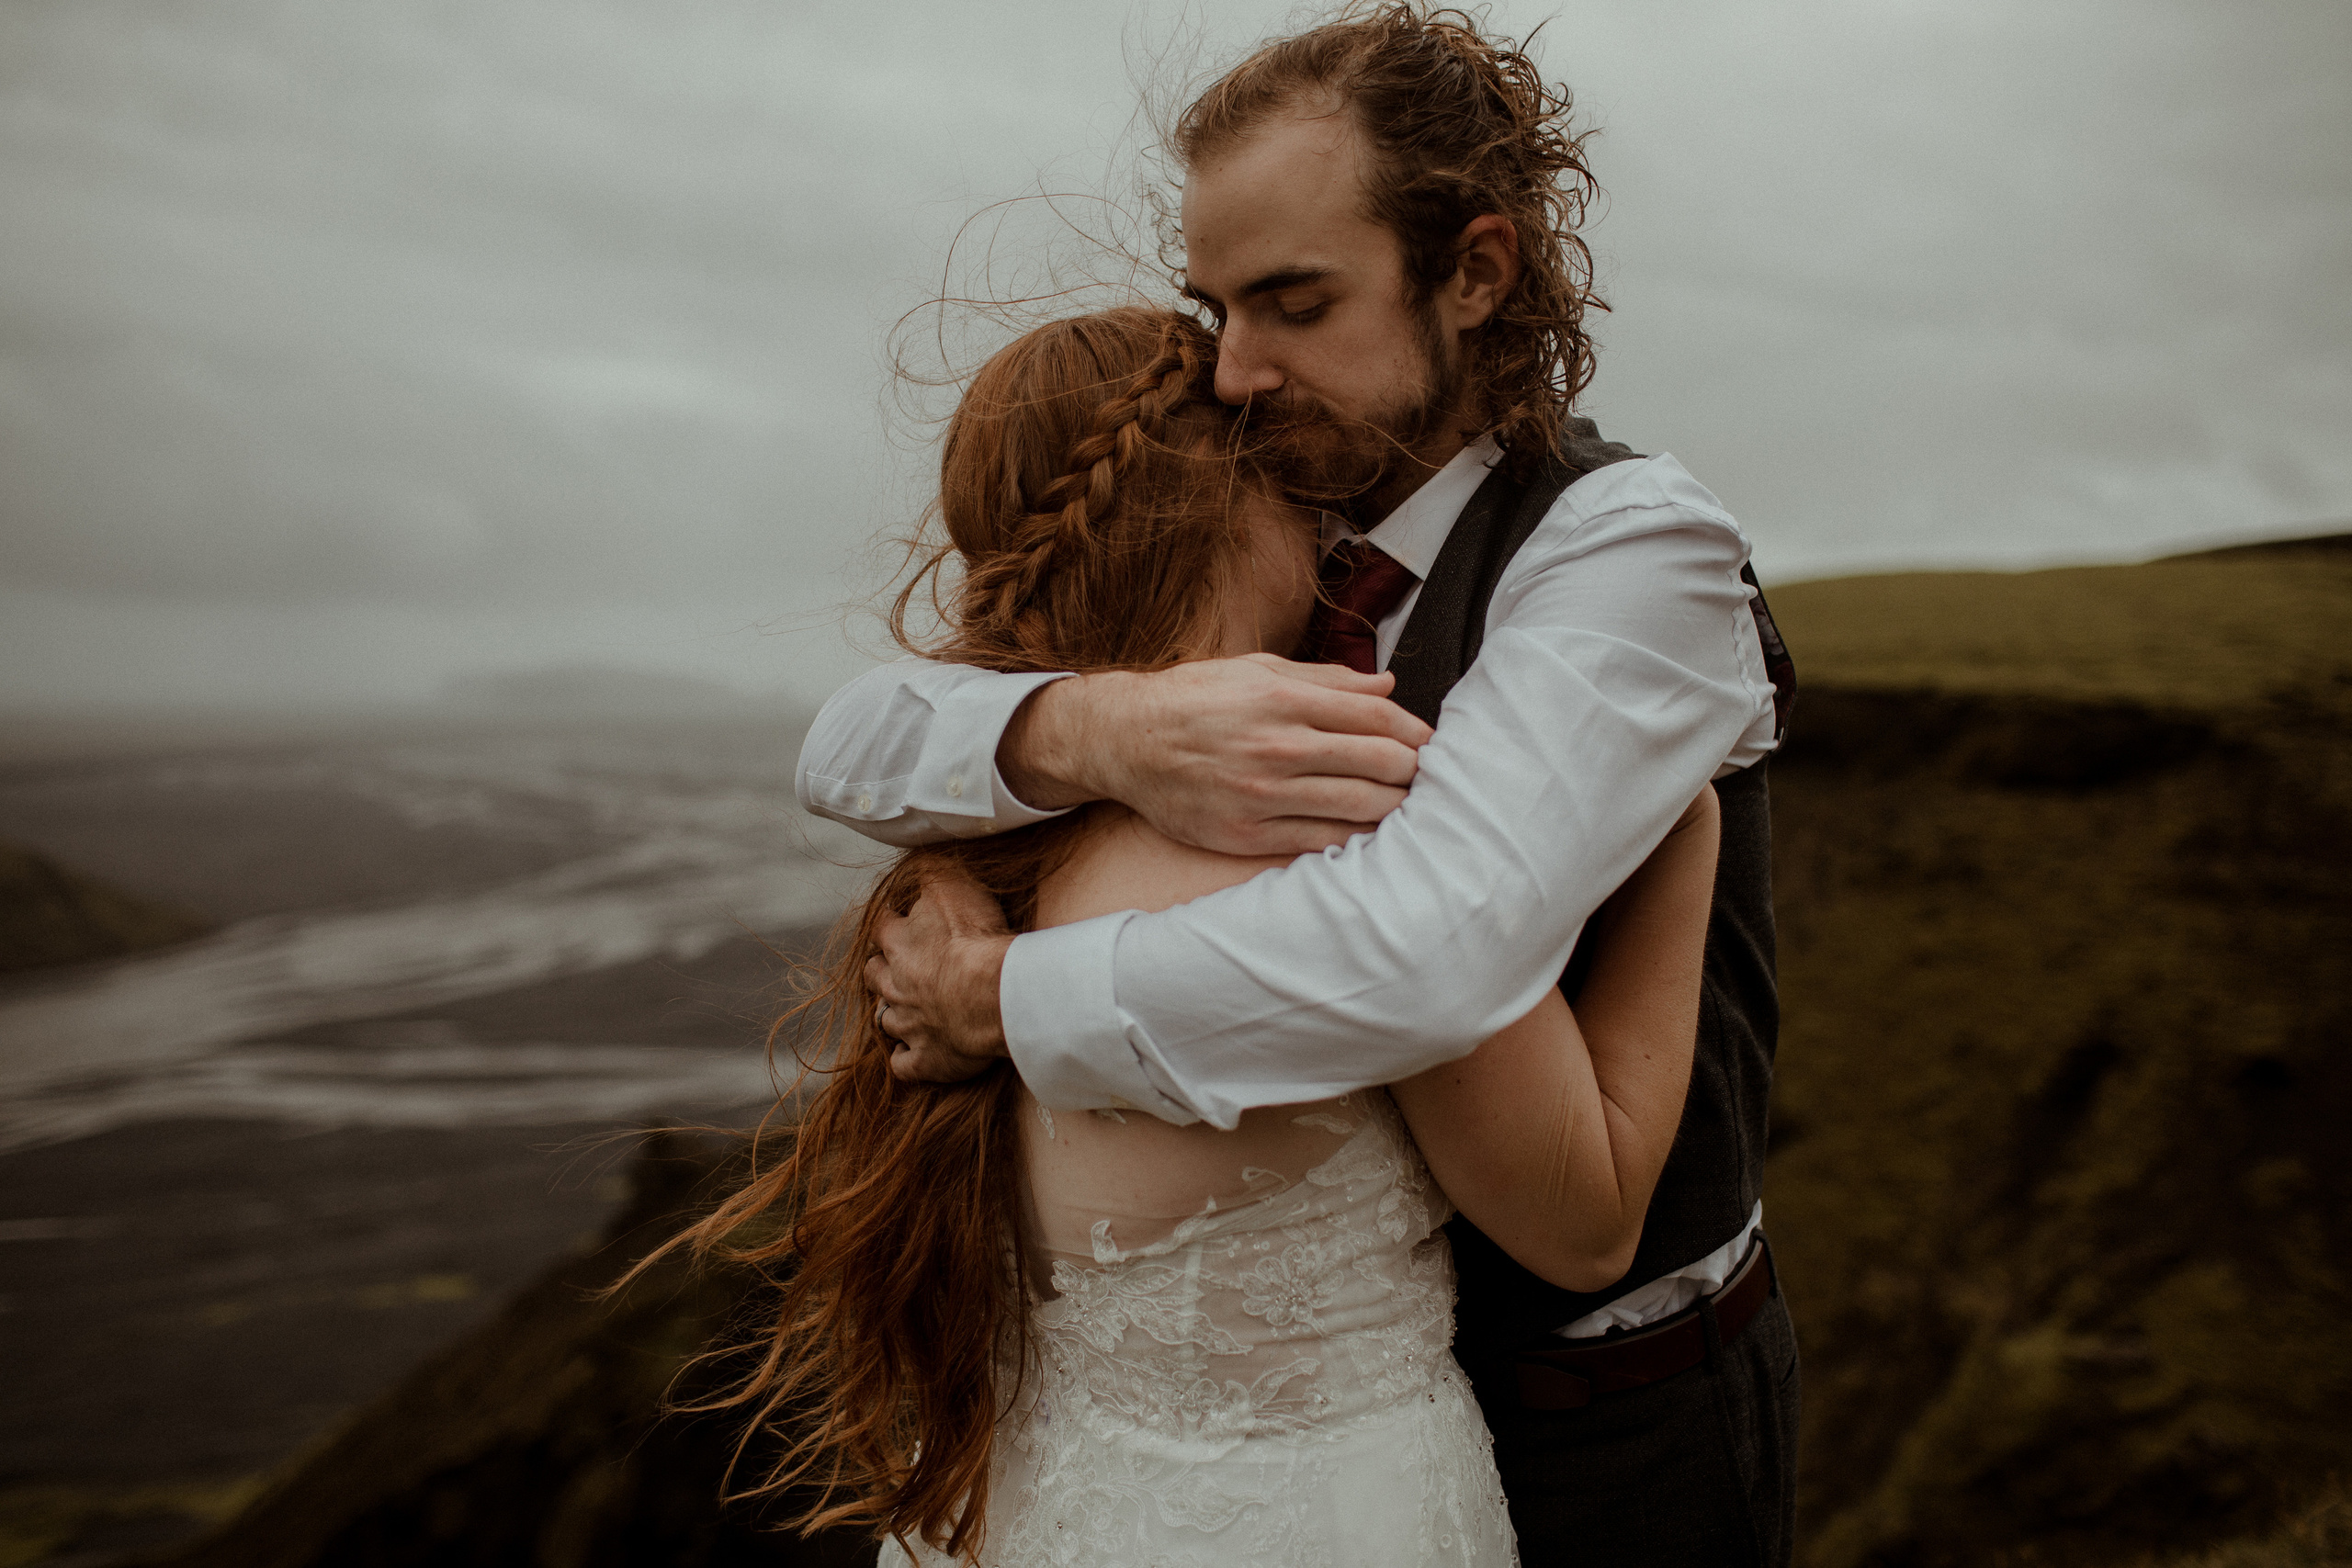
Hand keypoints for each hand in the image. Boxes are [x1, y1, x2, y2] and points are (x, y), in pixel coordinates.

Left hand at [867, 873, 1015, 1083]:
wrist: (994, 994)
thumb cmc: (975, 939)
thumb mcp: (952, 885)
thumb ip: (931, 873)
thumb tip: (917, 864)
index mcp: (898, 943)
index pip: (881, 927)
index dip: (890, 923)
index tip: (899, 920)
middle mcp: (894, 984)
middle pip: (873, 975)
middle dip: (882, 970)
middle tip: (900, 967)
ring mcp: (907, 1025)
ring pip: (884, 1020)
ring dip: (893, 1014)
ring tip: (907, 1010)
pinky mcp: (925, 1059)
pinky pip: (904, 1064)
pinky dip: (905, 1059)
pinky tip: (913, 1054)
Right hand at [999, 654, 1433, 856]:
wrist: (1126, 742)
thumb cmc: (1192, 700)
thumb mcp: (1256, 670)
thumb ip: (1326, 680)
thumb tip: (1386, 688)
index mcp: (1284, 699)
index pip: (1377, 718)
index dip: (1414, 732)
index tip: (1428, 743)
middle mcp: (1277, 746)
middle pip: (1381, 763)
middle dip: (1414, 772)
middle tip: (1423, 777)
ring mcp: (1263, 795)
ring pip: (1360, 807)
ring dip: (1394, 807)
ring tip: (1403, 805)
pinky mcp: (1247, 834)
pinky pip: (1321, 843)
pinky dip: (1354, 839)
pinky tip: (1365, 832)